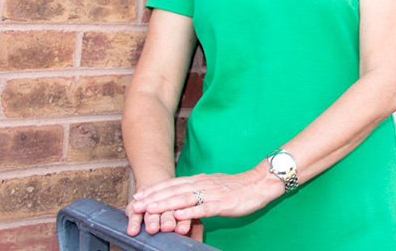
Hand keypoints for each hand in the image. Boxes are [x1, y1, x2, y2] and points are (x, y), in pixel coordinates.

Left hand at [128, 168, 280, 233]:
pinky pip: (204, 208)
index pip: (172, 184)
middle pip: (174, 190)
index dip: (154, 190)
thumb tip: (181, 197)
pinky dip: (190, 211)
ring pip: (185, 198)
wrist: (260, 183)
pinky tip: (178, 215)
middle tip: (136, 204)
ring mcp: (212, 194)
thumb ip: (197, 190)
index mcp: (200, 180)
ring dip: (166, 204)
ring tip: (150, 209)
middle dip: (153, 197)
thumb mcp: (213, 185)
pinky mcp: (222, 204)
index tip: (138, 196)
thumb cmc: (237, 187)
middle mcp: (203, 184)